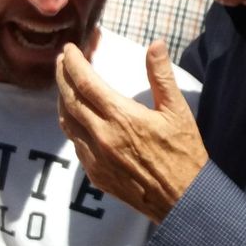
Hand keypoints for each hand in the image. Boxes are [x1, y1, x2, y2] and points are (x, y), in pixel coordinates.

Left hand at [56, 41, 205, 223]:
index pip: (85, 82)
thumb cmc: (184, 153)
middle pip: (69, 99)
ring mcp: (95, 158)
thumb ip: (161, 76)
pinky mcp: (96, 174)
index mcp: (121, 117)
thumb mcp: (178, 111)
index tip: (69, 49)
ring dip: (62, 100)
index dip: (72, 62)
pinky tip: (77, 118)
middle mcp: (102, 136)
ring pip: (66, 122)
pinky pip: (75, 143)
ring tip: (65, 85)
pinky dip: (71, 124)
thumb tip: (155, 45)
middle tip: (62, 60)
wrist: (182, 200)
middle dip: (62, 76)